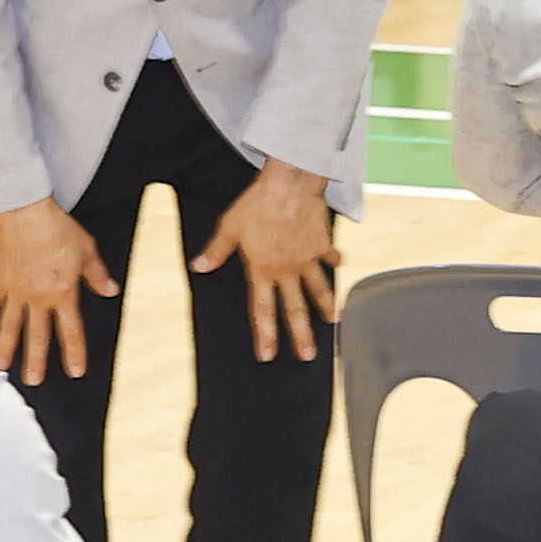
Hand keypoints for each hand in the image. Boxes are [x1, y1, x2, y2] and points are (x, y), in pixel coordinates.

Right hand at [0, 193, 115, 383]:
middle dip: (35, 360)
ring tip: (0, 366)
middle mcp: (37, 298)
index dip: (74, 352)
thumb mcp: (86, 251)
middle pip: (37, 335)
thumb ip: (97, 275)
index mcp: (62, 293)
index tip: (75, 372)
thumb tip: (110, 291)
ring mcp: (15, 291)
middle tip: (32, 381)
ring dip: (6, 348)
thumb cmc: (58, 229)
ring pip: (10, 325)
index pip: (70, 330)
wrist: (26, 213)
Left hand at [193, 156, 343, 362]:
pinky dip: (335, 260)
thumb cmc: (257, 204)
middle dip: (302, 335)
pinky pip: (330, 256)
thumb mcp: (229, 227)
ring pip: (318, 289)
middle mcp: (288, 270)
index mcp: (263, 270)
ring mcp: (308, 258)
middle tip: (309, 356)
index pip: (263, 310)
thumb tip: (199, 267)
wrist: (289, 185)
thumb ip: (216, 251)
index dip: (265, 334)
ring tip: (334, 321)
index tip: (268, 355)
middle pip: (296, 309)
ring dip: (326, 306)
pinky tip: (341, 264)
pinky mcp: (322, 243)